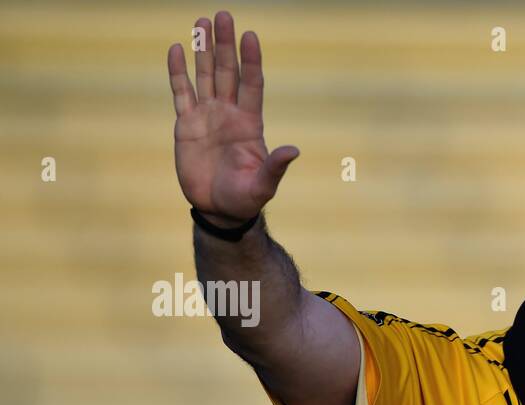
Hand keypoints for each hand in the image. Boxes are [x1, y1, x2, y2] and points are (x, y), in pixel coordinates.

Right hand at [167, 10, 298, 226]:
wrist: (219, 210)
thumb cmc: (245, 199)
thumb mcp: (263, 185)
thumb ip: (275, 166)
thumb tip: (294, 150)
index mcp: (250, 124)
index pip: (251, 84)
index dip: (251, 60)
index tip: (251, 35)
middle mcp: (229, 114)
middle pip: (228, 71)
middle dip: (225, 44)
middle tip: (223, 15)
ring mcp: (207, 116)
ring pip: (205, 75)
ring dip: (203, 50)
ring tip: (201, 22)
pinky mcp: (186, 124)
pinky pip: (181, 92)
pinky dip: (178, 71)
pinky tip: (176, 49)